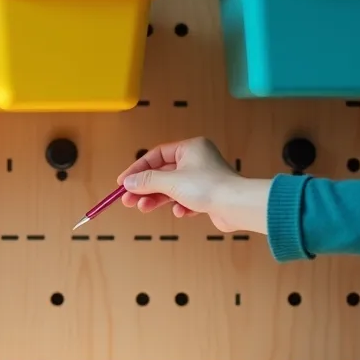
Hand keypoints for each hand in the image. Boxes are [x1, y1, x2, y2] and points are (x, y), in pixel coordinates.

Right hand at [115, 137, 269, 233]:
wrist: (237, 206)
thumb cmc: (209, 186)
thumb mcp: (170, 182)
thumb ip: (147, 181)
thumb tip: (128, 182)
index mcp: (190, 148)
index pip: (156, 155)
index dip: (137, 169)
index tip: (123, 182)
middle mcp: (196, 160)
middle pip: (162, 174)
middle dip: (145, 188)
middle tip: (128, 199)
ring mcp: (202, 178)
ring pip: (171, 188)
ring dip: (157, 199)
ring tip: (144, 208)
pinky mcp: (207, 195)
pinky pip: (185, 199)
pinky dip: (179, 206)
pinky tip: (180, 211)